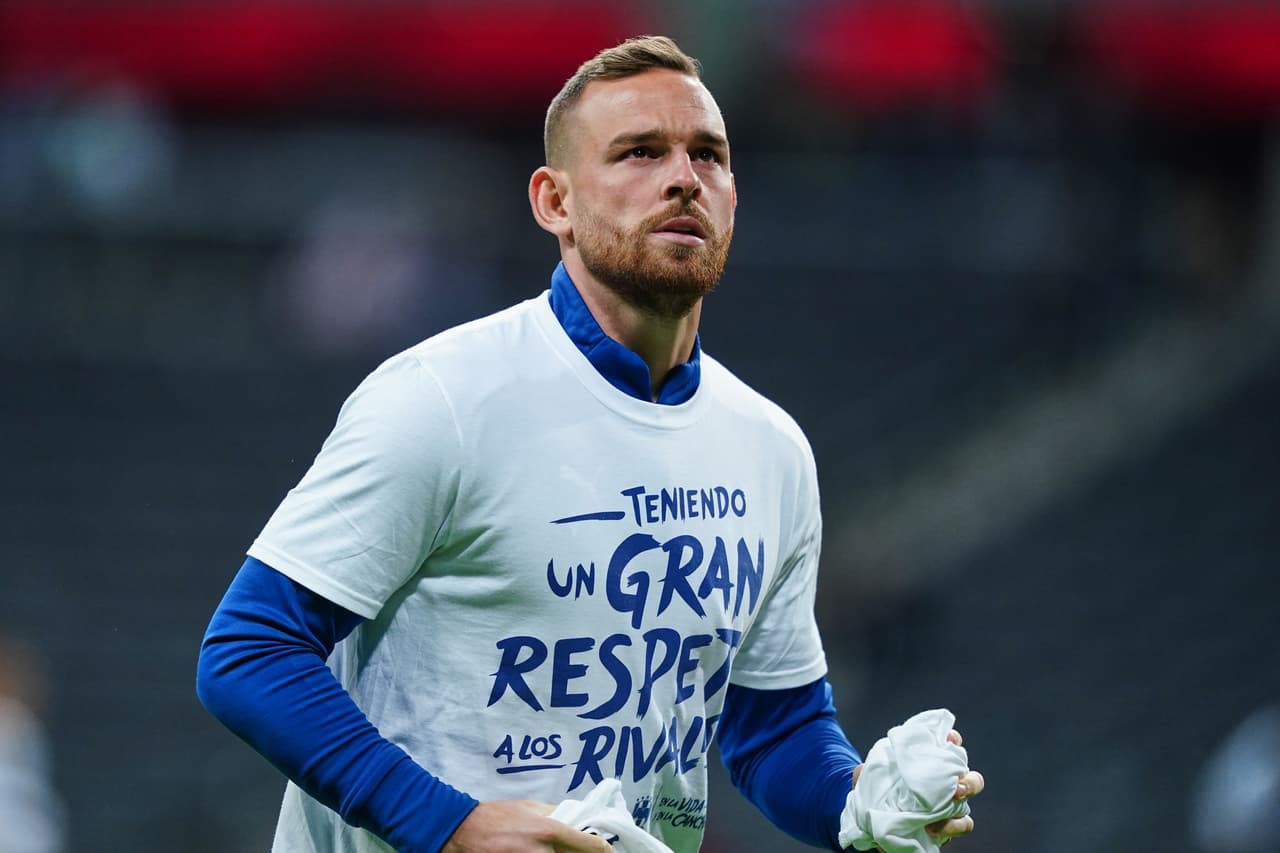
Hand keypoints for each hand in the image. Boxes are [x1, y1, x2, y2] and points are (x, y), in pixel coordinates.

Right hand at [442, 799, 613, 852]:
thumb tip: (580, 820)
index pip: (591, 846)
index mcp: (550, 830)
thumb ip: (556, 814)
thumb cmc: (499, 815)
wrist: (464, 830)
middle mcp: (543, 852)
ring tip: (555, 851)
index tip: (609, 852)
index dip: (604, 851)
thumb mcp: (530, 806)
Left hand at [851, 728, 984, 846]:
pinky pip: (959, 827)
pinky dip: (950, 828)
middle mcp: (944, 786)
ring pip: (967, 807)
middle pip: (971, 779)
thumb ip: (866, 773)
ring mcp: (947, 808)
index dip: (953, 740)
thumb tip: (863, 770)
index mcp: (930, 766)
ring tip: (945, 812)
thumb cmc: (878, 794)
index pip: (948, 747)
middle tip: (958, 787)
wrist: (875, 825)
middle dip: (970, 781)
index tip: (950, 739)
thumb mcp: (869, 781)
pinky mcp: (945, 828)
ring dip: (962, 811)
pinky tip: (932, 829)